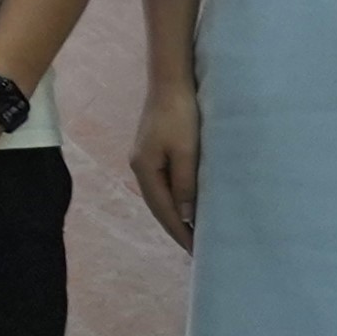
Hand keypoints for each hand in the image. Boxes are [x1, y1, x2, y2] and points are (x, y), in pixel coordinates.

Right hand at [131, 78, 203, 248]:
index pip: (163, 210)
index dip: (180, 232)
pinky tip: (185, 203)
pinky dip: (174, 198)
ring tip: (193, 232)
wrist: (171, 82)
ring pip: (160, 195)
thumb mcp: (186, 153)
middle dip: (176, 228)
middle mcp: (140, 166)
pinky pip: (164, 183)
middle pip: (157, 205)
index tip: (196, 253)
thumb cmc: (181, 116)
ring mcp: (145, 158)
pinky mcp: (154, 149)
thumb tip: (185, 216)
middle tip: (196, 249)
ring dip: (174, 214)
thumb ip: (185, 185)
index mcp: (144, 169)